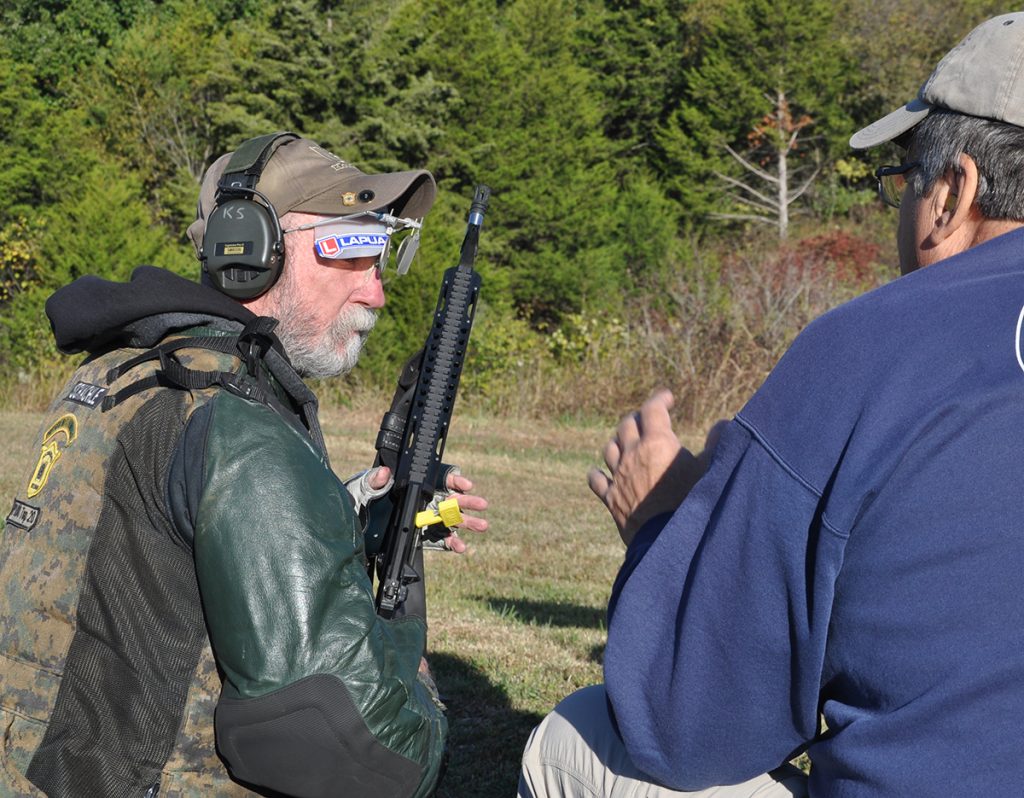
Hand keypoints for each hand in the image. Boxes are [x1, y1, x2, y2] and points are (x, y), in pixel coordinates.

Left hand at [367, 467, 487, 553]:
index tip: (465, 486)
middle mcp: (426, 502)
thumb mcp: (365, 487)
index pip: (441, 480)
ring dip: (468, 522)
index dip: (455, 481)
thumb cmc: (365, 499)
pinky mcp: (425, 536)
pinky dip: (453, 542)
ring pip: (452, 520)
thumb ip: (375, 480)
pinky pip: (442, 539)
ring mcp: (427, 520)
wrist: (359, 522)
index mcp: (416, 486)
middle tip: (482, 504)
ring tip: (483, 526)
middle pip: (452, 500)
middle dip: (468, 502)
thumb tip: (384, 473)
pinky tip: (461, 547)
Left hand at [588, 390, 723, 545]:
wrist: (669, 539)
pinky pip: (596, 479)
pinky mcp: (610, 498)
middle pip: (627, 425)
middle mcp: (633, 454)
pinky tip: (603, 474)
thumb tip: (725, 424)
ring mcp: (619, 476)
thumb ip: (719, 444)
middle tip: (649, 421)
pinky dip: (598, 474)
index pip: (652, 409)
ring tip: (628, 443)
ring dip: (619, 442)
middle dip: (639, 418)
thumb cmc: (693, 502)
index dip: (660, 399)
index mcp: (657, 443)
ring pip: (610, 448)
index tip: (668, 398)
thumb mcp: (711, 470)